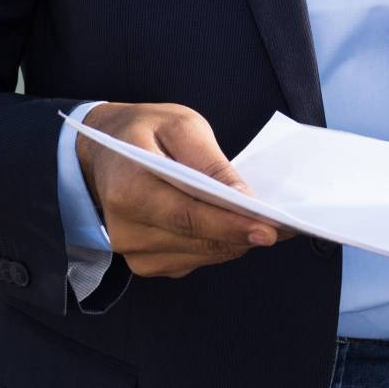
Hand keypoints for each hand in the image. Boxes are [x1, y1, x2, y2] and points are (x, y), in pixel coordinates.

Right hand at [76, 102, 286, 277]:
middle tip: (286, 227)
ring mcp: (133, 251)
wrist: (102, 152)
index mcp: (129, 188)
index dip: (230, 225)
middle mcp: (125, 228)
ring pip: (200, 255)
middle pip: (197, 240)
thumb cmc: (143, 132)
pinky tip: (239, 230)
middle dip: (243, 234)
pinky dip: (219, 246)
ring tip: (271, 225)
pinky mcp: (145, 261)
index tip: (269, 228)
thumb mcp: (180, 126)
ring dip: (235, 242)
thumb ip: (210, 161)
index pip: (187, 215)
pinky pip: (193, 259)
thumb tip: (243, 196)